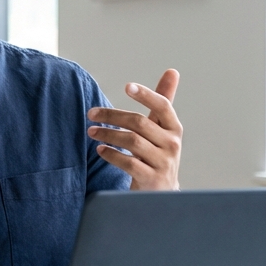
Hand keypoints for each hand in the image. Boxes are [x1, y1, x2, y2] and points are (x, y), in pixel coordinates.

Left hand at [87, 69, 181, 190]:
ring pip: (132, 141)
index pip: (163, 106)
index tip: (127, 87)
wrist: (160, 194)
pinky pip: (129, 163)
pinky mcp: (152, 179)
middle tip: (91, 113)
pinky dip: (111, 154)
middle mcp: (172, 144)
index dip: (146, 95)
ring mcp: (164, 163)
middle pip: (139, 123)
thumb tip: (172, 71)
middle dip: (112, 116)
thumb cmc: (157, 154)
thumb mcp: (162, 129)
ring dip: (107, 134)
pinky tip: (100, 149)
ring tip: (92, 131)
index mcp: (174, 129)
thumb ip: (163, 102)